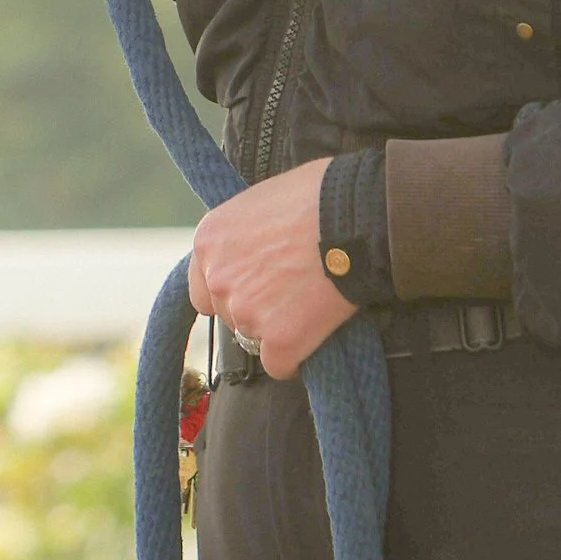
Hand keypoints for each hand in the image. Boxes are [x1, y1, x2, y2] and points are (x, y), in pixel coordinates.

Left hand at [189, 161, 355, 379]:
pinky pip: (280, 364)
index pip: (203, 289)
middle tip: (293, 290)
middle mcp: (219, 278)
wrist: (356, 215)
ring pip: (255, 338)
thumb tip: (254, 248)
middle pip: (231, 315)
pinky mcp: (279, 340)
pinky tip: (316, 330)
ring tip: (311, 303)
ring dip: (278, 329)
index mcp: (209, 240)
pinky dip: (297, 355)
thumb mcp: (263, 199)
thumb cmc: (319, 195)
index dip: (233, 291)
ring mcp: (246, 312)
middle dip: (258, 308)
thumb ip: (245, 233)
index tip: (256, 288)